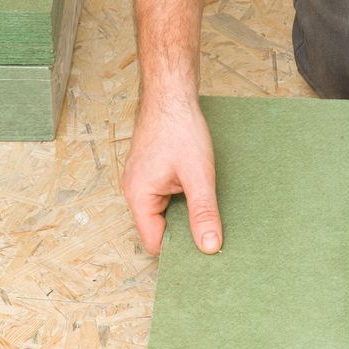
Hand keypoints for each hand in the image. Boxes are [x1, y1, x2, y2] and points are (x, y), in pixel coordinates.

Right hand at [123, 97, 222, 255]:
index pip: (155, 243)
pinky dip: (183, 200)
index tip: (204, 254)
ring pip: (165, 213)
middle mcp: (135, 191)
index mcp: (138, 196)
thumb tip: (209, 247)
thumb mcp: (198, 176)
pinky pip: (166, 197)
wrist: (171, 94)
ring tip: (208, 213)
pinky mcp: (152, 172)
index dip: (179, 251)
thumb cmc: (180, 129)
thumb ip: (203, 213)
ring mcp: (142, 181)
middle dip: (184, 234)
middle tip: (213, 237)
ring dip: (186, 215)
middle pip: (159, 229)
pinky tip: (200, 195)